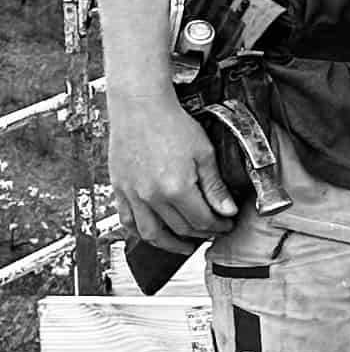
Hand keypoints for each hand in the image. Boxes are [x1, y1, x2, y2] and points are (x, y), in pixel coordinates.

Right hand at [106, 87, 236, 247]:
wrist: (141, 107)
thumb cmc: (173, 124)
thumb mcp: (204, 153)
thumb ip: (215, 186)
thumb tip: (227, 211)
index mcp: (176, 188)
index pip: (201, 221)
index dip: (218, 227)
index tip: (226, 224)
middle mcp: (151, 196)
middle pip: (180, 229)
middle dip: (201, 234)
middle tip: (212, 231)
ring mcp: (132, 195)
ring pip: (151, 233)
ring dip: (170, 244)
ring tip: (186, 245)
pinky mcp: (119, 189)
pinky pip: (126, 221)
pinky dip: (140, 233)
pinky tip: (154, 234)